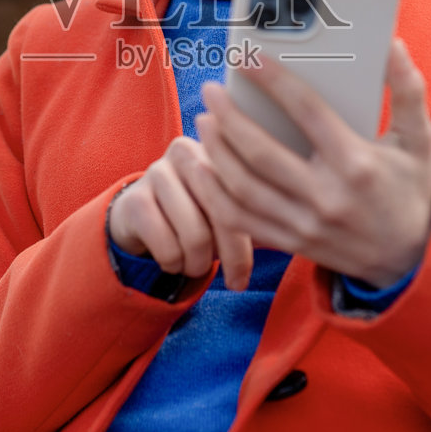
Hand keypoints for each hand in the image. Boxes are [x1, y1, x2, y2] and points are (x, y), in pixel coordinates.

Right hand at [107, 136, 257, 289]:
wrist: (136, 214)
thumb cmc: (196, 213)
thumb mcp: (227, 208)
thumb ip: (257, 214)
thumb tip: (296, 238)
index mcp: (218, 149)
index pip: (246, 200)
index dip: (248, 246)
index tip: (246, 278)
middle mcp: (186, 151)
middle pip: (224, 216)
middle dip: (230, 259)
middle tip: (232, 282)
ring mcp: (157, 172)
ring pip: (195, 237)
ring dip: (197, 265)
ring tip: (196, 265)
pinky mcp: (134, 198)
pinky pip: (166, 248)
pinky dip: (172, 265)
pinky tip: (172, 259)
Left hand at [192, 38, 430, 287]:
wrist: (408, 260)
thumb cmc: (411, 191)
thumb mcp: (419, 141)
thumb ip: (407, 92)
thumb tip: (392, 46)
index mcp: (357, 163)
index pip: (307, 112)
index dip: (273, 80)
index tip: (247, 58)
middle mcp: (327, 196)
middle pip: (261, 153)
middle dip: (229, 118)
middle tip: (211, 91)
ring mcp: (305, 224)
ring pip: (244, 188)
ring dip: (215, 153)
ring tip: (204, 122)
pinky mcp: (292, 242)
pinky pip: (242, 221)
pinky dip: (215, 195)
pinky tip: (202, 170)